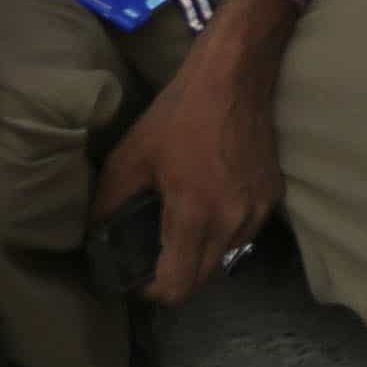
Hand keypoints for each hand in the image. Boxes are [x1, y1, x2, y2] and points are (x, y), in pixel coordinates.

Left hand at [82, 17, 276, 296]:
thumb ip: (108, 204)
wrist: (237, 75)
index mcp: (196, 215)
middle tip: (153, 253)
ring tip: (181, 226)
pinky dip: (224, 230)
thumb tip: (93, 236)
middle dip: (175, 276)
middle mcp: (233, 221)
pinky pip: (244, 232)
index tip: (135, 275)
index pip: (177, 287)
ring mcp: (258, 210)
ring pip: (226, 256)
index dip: (151, 291)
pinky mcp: (273, 195)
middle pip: (203, 279)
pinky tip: (209, 202)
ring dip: (202, 253)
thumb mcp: (131, 156)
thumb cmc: (179, 113)